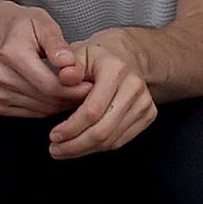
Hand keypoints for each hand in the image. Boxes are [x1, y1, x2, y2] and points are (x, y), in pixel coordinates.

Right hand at [0, 1, 90, 117]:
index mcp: (11, 54)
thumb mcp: (40, 22)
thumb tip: (70, 65)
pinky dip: (45, 109)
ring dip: (60, 106)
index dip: (75, 90)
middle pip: (46, 101)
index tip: (91, 86)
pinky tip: (55, 97)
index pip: (51, 86)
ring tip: (74, 93)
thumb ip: (57, 44)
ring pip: (39, 110)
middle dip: (71, 99)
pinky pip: (28, 114)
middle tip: (88, 92)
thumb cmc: (16, 23)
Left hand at [46, 30, 158, 156]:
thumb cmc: (97, 58)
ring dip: (85, 150)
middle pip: (103, 130)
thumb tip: (65, 76)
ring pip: (112, 140)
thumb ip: (68, 66)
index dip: (71, 127)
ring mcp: (144, 103)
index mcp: (116, 70)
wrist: (126, 56)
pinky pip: (121, 141)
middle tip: (55, 150)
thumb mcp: (78, 53)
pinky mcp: (149, 115)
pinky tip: (82, 146)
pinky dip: (99, 148)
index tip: (53, 136)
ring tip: (64, 150)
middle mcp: (134, 87)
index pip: (92, 110)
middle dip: (76, 145)